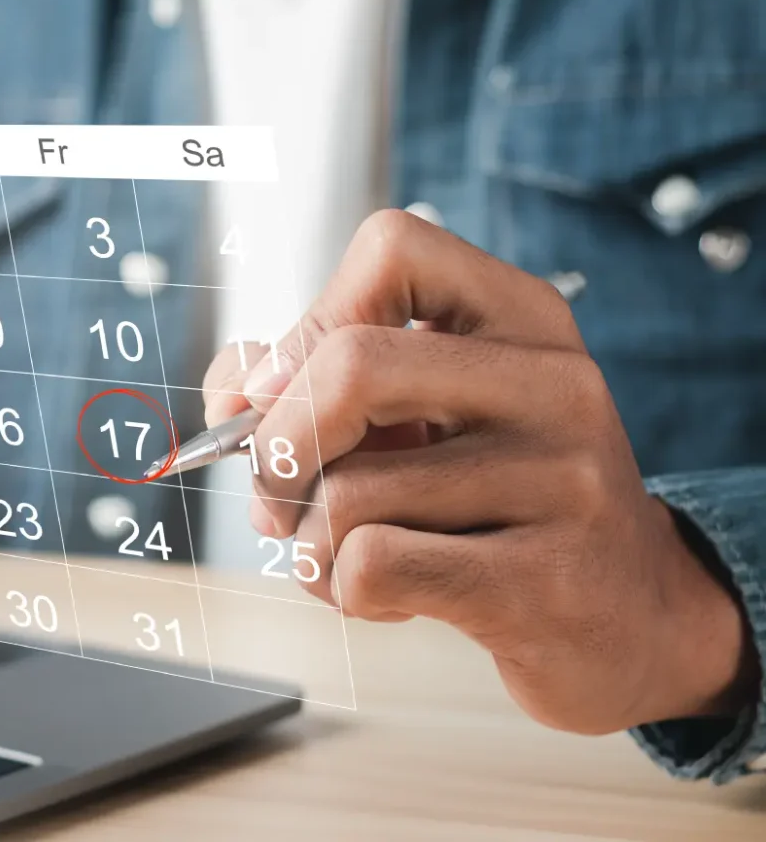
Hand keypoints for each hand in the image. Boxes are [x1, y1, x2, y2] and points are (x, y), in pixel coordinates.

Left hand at [202, 210, 754, 733]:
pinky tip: (387, 597)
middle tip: (278, 493)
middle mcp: (555, 383)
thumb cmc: (497, 499)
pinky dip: (342, 589)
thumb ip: (318, 376)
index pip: (391, 247)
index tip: (280, 396)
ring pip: (348, 491)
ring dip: (310, 539)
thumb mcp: (430, 412)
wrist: (632, 615)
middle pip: (350, 366)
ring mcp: (562, 481)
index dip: (307, 324)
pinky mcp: (544, 581)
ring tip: (346, 554)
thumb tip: (231, 394)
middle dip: (278, 445)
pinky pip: (371, 566)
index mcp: (525, 318)